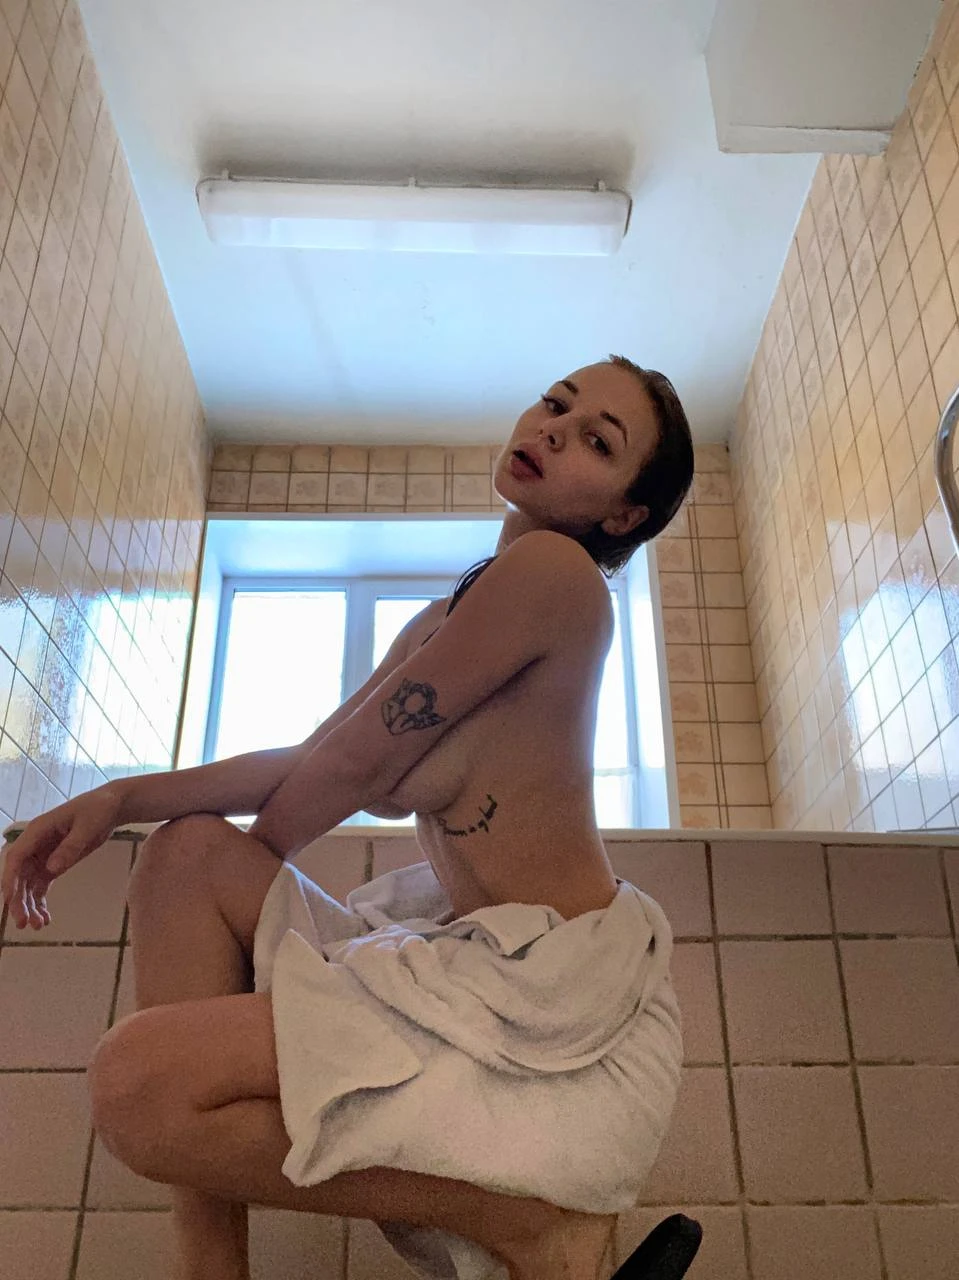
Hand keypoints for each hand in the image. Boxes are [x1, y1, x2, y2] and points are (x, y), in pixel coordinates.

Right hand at [1, 785, 127, 931]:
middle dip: (18, 900)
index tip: (11, 900)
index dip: (10, 879)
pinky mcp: (53, 863)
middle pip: (19, 875)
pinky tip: (46, 918)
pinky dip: (40, 902)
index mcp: (38, 830)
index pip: (16, 857)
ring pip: (28, 884)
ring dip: (29, 905)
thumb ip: (70, 847)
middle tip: (24, 923)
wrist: (112, 806)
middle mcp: (35, 844)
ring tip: (38, 925)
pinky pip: (41, 886)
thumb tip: (51, 869)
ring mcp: (43, 855)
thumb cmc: (99, 810)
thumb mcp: (88, 826)